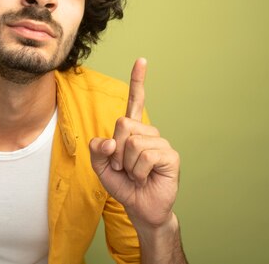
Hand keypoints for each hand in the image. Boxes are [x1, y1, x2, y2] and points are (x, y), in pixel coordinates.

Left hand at [89, 58, 180, 229]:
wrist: (140, 208)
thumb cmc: (123, 185)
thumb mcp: (101, 168)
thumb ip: (97, 151)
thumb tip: (110, 141)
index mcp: (132, 131)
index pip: (135, 102)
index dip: (138, 81)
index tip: (141, 60)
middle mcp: (148, 132)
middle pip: (122, 124)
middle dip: (115, 151)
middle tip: (122, 167)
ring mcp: (160, 142)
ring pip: (132, 143)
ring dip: (127, 165)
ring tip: (135, 174)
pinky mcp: (170, 156)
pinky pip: (145, 156)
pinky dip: (138, 172)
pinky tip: (145, 178)